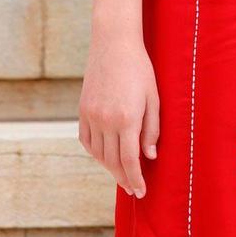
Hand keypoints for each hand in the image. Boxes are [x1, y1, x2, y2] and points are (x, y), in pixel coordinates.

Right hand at [78, 0, 159, 197]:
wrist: (113, 44)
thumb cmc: (139, 68)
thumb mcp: (153, 97)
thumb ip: (152, 129)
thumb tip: (149, 157)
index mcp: (126, 118)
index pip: (129, 160)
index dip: (135, 179)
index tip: (140, 192)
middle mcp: (105, 121)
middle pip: (112, 161)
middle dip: (123, 178)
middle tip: (133, 189)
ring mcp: (90, 116)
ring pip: (98, 154)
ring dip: (109, 167)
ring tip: (121, 174)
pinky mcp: (82, 110)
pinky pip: (86, 141)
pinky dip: (95, 152)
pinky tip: (105, 156)